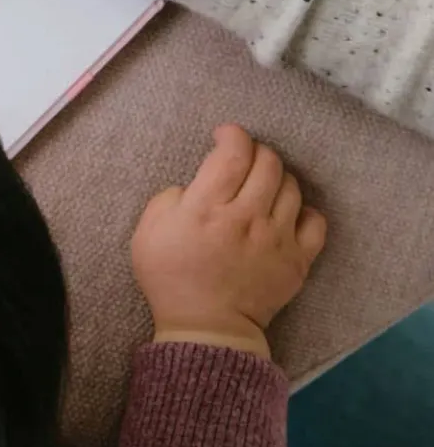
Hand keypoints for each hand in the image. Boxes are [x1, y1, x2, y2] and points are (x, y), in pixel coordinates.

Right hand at [131, 125, 326, 358]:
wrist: (206, 329)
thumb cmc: (171, 277)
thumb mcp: (148, 229)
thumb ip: (170, 196)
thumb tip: (196, 185)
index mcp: (207, 207)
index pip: (232, 153)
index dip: (231, 134)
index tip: (223, 135)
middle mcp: (247, 217)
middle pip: (267, 163)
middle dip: (255, 150)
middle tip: (242, 158)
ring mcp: (276, 240)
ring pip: (291, 186)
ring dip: (276, 176)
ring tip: (262, 184)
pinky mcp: (297, 261)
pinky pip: (315, 222)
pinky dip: (304, 209)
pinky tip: (286, 211)